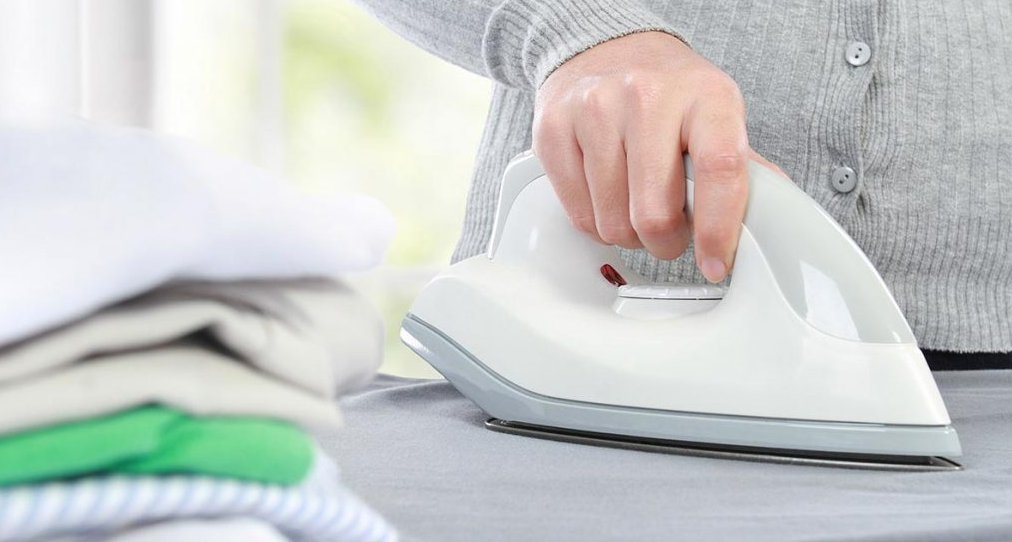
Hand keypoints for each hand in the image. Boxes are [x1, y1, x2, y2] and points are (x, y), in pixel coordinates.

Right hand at [532, 31, 783, 281]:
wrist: (603, 50)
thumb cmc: (665, 91)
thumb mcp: (714, 113)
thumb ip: (742, 167)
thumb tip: (772, 218)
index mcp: (705, 95)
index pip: (719, 169)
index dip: (719, 229)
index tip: (717, 263)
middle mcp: (647, 96)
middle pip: (655, 213)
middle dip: (666, 243)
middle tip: (670, 234)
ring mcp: (595, 111)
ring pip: (613, 223)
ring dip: (629, 235)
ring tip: (636, 207)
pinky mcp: (554, 130)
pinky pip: (578, 214)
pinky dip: (597, 224)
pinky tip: (608, 199)